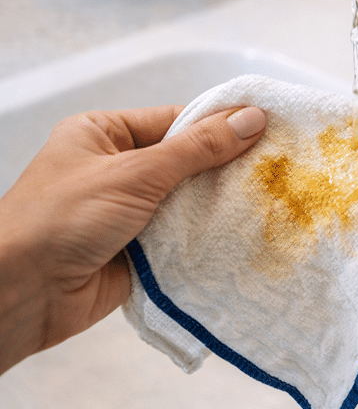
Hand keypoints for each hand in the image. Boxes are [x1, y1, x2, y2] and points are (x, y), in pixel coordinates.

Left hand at [0, 105, 265, 373]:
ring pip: (188, 199)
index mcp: (103, 134)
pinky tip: (244, 228)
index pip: (174, 120)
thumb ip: (197, 148)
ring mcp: (128, 210)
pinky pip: (183, 235)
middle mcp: (116, 168)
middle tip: (277, 165)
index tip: (267, 127)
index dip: (219, 124)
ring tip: (271, 195)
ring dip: (218, 202)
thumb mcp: (134, 173)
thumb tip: (252, 118)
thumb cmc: (62, 218)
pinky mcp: (140, 248)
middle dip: (224, 166)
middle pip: (185, 160)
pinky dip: (208, 234)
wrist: (21, 295)